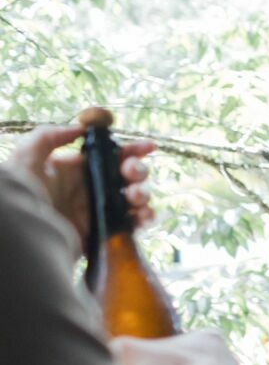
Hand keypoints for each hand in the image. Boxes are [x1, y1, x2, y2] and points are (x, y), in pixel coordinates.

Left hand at [8, 120, 156, 249]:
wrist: (22, 235)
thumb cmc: (22, 194)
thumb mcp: (26, 157)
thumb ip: (49, 136)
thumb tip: (79, 129)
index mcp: (77, 170)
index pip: (110, 155)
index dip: (132, 150)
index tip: (149, 147)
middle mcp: (91, 189)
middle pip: (128, 176)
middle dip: (138, 171)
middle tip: (131, 174)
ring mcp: (98, 210)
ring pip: (134, 198)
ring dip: (143, 194)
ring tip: (135, 197)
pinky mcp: (103, 232)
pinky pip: (132, 223)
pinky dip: (144, 218)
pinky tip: (144, 216)